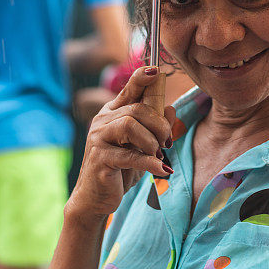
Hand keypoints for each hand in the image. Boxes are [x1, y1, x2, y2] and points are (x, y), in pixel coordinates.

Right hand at [65, 66, 175, 224]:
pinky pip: (129, 155)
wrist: (97, 198)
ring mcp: (98, 139)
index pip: (128, 89)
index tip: (155, 70)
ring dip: (151, 141)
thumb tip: (171, 109)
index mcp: (113, 113)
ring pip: (130, 125)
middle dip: (159, 124)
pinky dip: (150, 163)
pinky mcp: (100, 159)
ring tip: (158, 154)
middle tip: (167, 142)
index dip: (141, 78)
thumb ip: (156, 127)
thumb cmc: (120, 169)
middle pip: (137, 109)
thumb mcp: (143, 147)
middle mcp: (103, 121)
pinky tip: (163, 170)